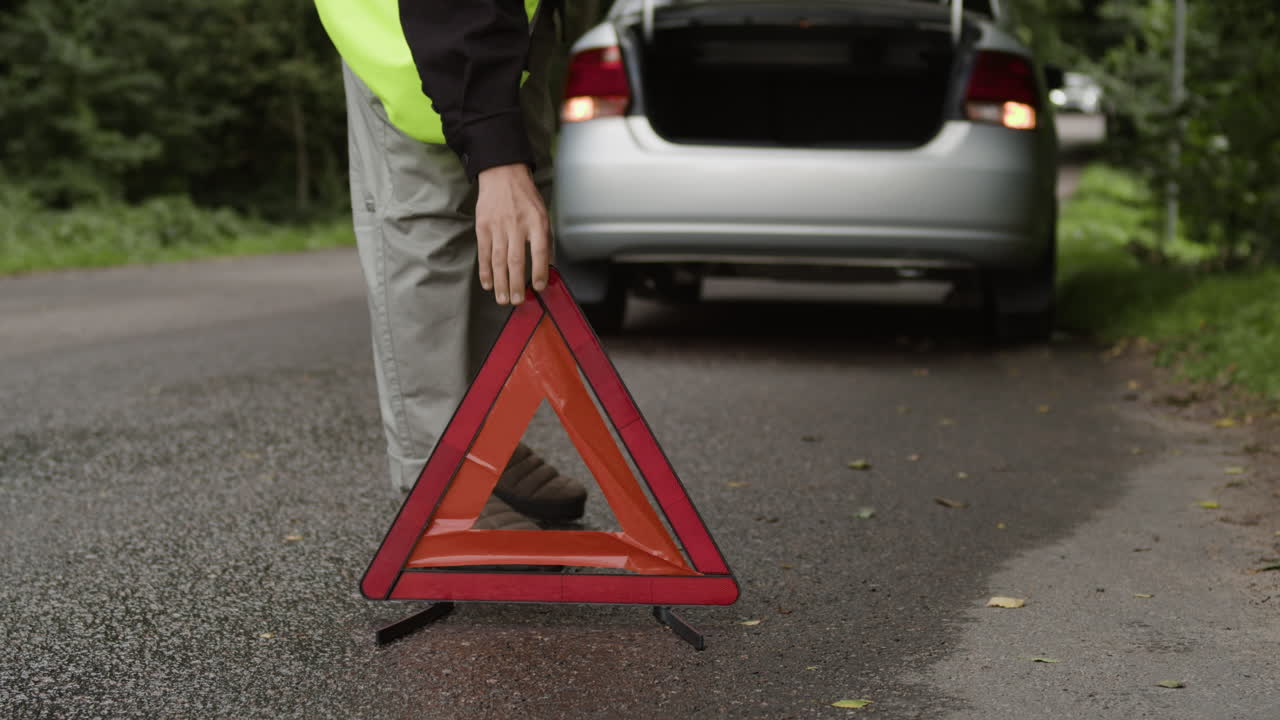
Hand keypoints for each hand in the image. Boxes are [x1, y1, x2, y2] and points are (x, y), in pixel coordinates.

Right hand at [475, 163, 549, 304]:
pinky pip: (485, 253)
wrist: (502, 174)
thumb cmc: (526, 198)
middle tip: (518, 301)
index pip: (540, 250)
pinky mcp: (483, 227)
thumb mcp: (543, 214)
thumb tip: (546, 268)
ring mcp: (498, 226)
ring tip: (503, 299)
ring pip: (499, 260)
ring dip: (500, 283)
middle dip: (516, 284)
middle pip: (516, 260)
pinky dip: (486, 270)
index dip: (539, 271)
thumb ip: (544, 240)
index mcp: (536, 221)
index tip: (538, 287)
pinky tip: (488, 284)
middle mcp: (517, 224)